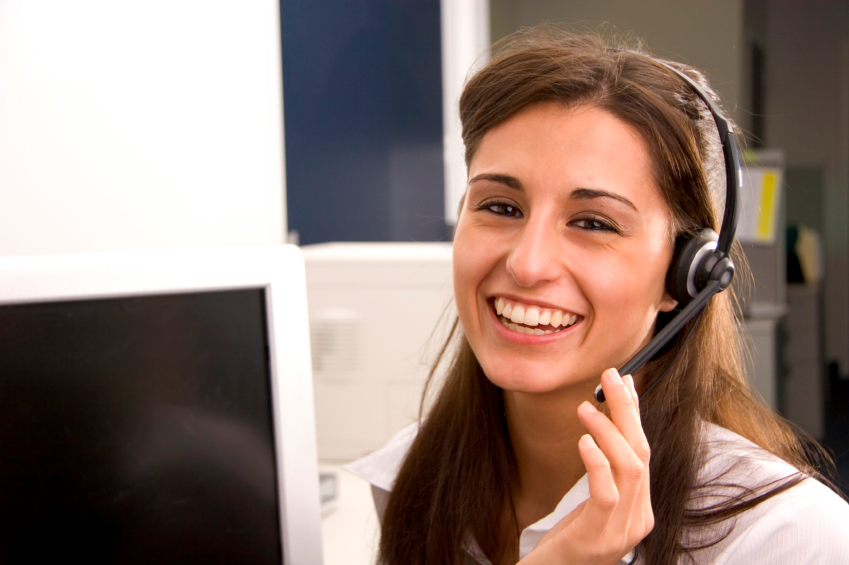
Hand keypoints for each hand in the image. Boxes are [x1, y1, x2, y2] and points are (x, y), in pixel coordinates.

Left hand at [518, 368, 652, 564]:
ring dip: (609, 430)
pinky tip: (583, 441)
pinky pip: (607, 494)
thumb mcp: (591, 503)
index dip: (635, 414)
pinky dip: (597, 462)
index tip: (623, 381)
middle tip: (609, 377)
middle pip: (642, 452)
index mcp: (640, 509)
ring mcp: (621, 531)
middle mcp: (639, 519)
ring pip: (630, 468)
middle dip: (627, 410)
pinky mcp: (598, 537)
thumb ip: (604, 471)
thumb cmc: (566, 542)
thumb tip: (606, 422)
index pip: (644, 451)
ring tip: (585, 407)